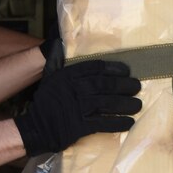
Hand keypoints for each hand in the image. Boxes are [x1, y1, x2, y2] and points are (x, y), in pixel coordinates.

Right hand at [14, 45, 141, 156]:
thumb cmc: (46, 103)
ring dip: (125, 104)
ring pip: (107, 103)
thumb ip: (59, 64)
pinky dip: (117, 123)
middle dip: (123, 85)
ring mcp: (77, 108)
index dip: (113, 68)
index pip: (94, 68)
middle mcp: (74, 90)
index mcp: (68, 76)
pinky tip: (128, 122)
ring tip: (138, 105)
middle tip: (137, 86)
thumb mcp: (51, 79)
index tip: (126, 70)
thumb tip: (60, 45)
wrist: (35, 128)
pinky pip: (103, 123)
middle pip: (104, 85)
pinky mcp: (80, 126)